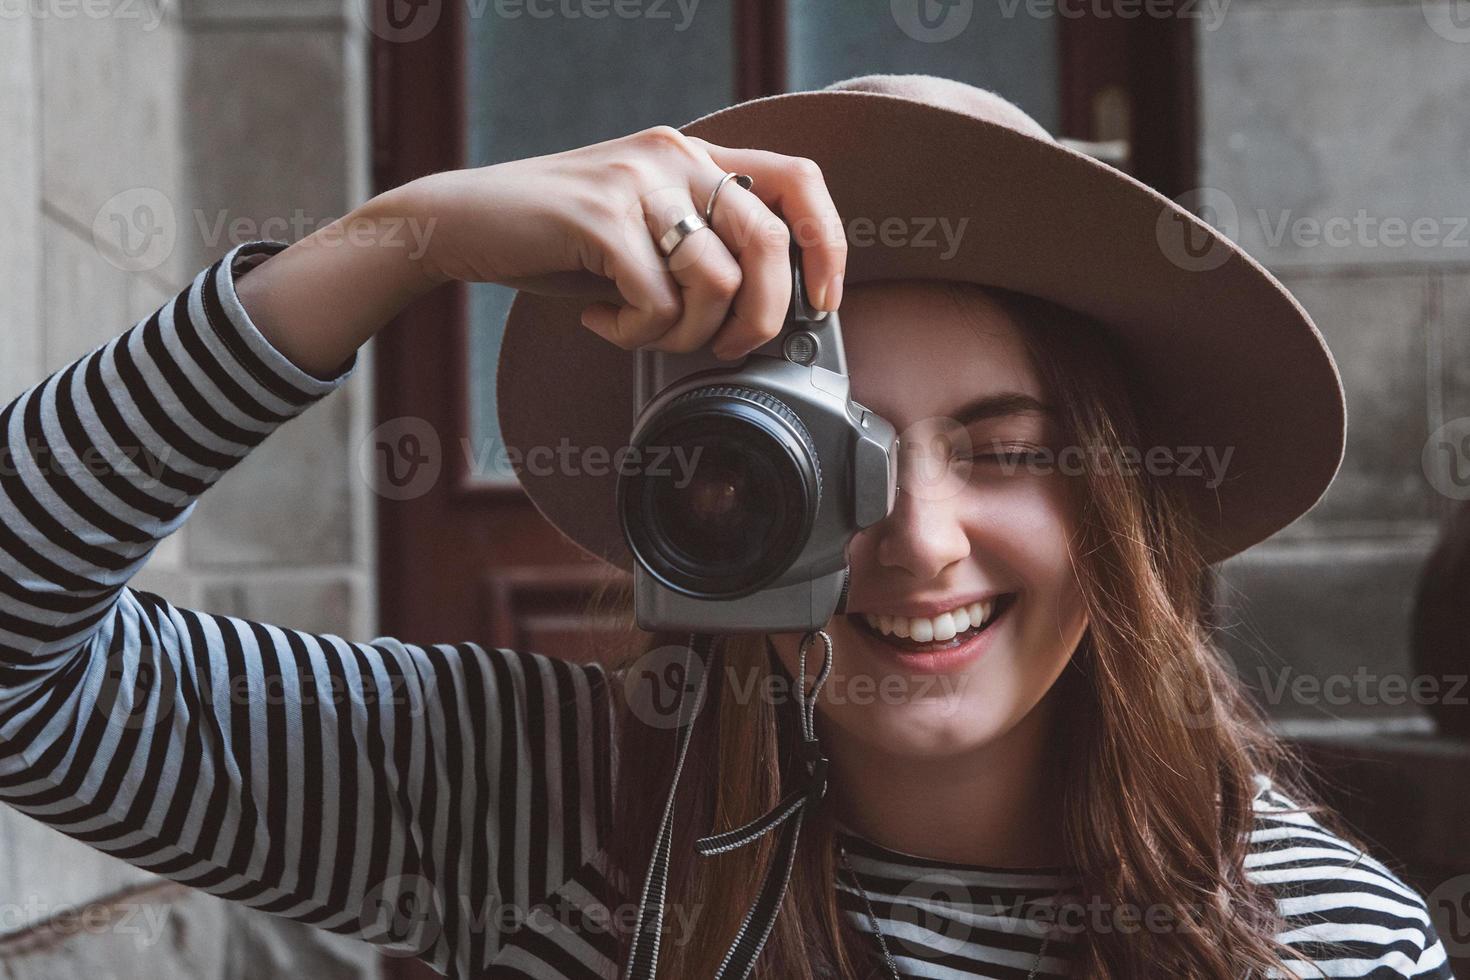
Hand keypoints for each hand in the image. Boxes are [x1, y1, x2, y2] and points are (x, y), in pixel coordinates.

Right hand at [408, 125, 848, 359]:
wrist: (461, 221)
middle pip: (769, 244)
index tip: (822, 300)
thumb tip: (764, 307)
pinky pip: (657, 303)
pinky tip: (602, 320)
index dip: (826, 245)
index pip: (798, 180)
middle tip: (721, 348)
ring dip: (684, 334)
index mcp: (691, 155)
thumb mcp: (641, 226)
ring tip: (641, 331)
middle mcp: (673, 156)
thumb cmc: (555, 238)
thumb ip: (698, 242)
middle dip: (758, 320)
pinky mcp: (601, 219)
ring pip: (716, 283)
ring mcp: (637, 183)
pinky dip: (634, 334)